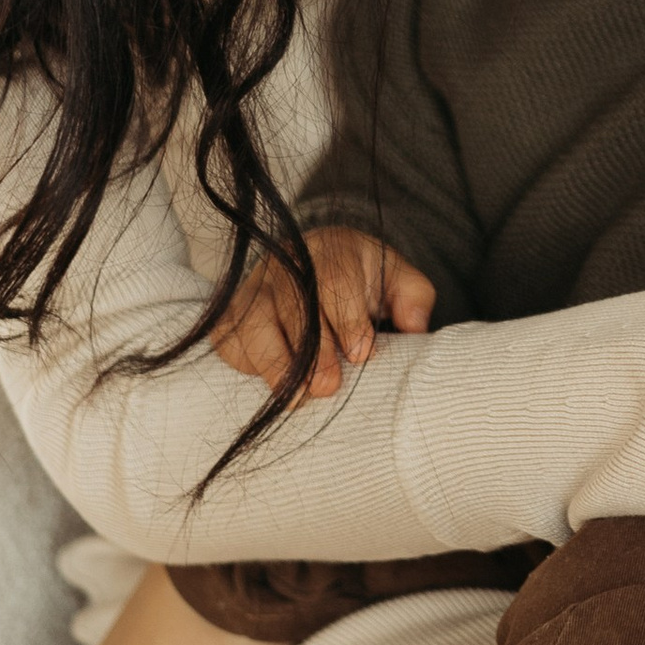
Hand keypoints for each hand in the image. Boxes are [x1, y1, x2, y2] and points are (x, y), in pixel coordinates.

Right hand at [211, 229, 436, 407]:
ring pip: (254, 322)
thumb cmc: (363, 282)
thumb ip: (414, 297)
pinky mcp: (232, 314)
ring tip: (297, 398)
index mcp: (331, 246)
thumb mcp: (398, 279)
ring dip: (275, 363)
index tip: (361, 354)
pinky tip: (271, 387)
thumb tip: (414, 326)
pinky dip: (247, 365)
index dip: (347, 318)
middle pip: (293, 303)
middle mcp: (286, 261)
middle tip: (329, 387)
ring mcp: (254, 286)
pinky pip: (230, 339)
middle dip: (313, 350)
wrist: (320, 269)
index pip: (335, 278)